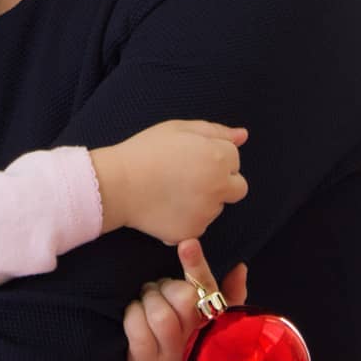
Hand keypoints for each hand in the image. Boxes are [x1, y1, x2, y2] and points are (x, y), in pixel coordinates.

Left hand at [60, 240, 247, 360]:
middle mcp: (197, 344)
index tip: (187, 243)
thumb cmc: (174, 343)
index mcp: (213, 327)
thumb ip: (224, 296)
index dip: (199, 268)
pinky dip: (132, 315)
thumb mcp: (201, 324)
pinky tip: (133, 318)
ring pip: (162, 313)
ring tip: (145, 303)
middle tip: (157, 290)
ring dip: (148, 299)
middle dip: (166, 285)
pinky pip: (138, 328)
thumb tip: (241, 266)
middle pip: (186, 299)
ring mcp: (172, 357)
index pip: (215, 294)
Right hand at [92, 120, 247, 241]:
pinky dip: (188, 219)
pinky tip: (167, 207)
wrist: (117, 184)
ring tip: (172, 191)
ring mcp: (207, 212)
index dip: (213, 156)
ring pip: (217, 207)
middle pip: (238, 188)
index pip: (235, 159)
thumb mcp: (178, 129)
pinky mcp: (194, 232)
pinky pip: (200, 225)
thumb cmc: (146, 151)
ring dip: (204, 200)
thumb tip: (243, 136)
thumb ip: (215, 131)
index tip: (191, 157)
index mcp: (218, 158)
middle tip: (190, 178)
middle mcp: (218, 186)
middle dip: (221, 182)